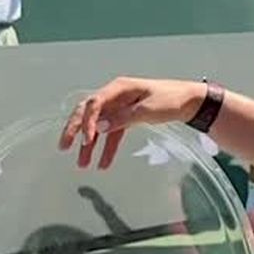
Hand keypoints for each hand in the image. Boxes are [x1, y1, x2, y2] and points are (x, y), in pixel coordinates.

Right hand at [60, 76, 206, 168]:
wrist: (189, 102)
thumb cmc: (170, 100)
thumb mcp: (148, 109)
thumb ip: (123, 118)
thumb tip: (100, 127)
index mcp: (118, 88)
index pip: (94, 103)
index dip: (86, 122)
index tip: (86, 140)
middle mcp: (115, 96)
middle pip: (88, 113)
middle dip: (75, 130)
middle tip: (64, 147)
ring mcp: (119, 107)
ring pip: (98, 126)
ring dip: (89, 145)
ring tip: (82, 165)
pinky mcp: (126, 118)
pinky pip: (112, 134)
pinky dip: (107, 149)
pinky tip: (103, 164)